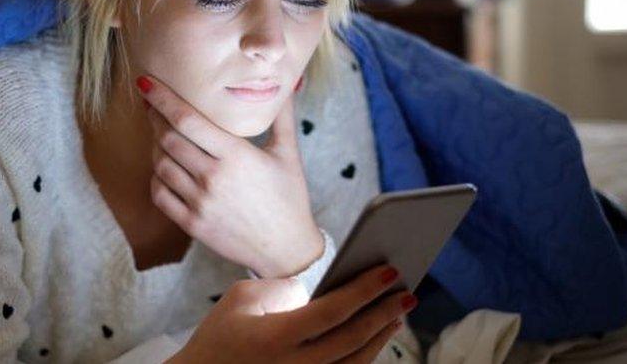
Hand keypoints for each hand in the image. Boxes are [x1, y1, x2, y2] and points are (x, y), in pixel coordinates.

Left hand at [137, 74, 322, 277]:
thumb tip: (288, 82)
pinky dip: (156, 177)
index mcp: (236, 155)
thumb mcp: (288, 153)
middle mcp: (213, 178)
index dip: (162, 99)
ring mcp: (200, 202)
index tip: (146, 82)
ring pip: (160, 165)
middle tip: (152, 105)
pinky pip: (160, 194)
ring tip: (160, 135)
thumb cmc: (289, 197)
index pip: (187, 120)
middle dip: (154, 118)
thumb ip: (281, 115)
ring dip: (155, 146)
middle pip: (167, 139)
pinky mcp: (192, 223)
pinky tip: (164, 167)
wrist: (286, 248)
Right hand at [166, 264, 416, 363]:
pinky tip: (374, 337)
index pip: (333, 312)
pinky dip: (364, 355)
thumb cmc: (218, 336)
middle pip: (353, 340)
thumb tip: (320, 291)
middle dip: (384, 313)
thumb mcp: (240, 299)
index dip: (365, 290)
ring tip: (397, 312)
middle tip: (408, 291)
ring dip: (380, 336)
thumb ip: (283, 289)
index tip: (391, 272)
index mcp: (275, 338)